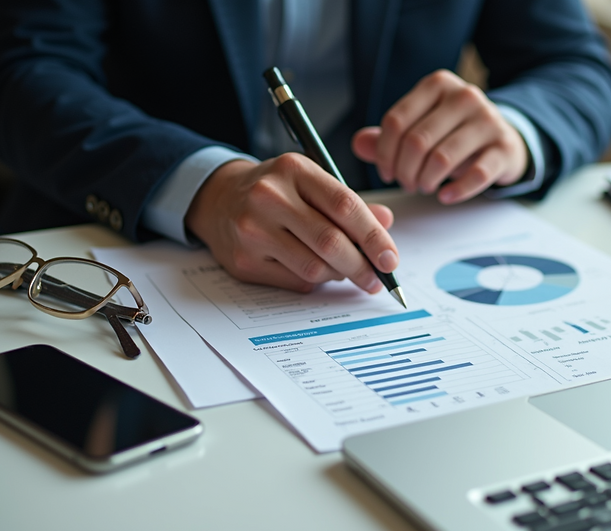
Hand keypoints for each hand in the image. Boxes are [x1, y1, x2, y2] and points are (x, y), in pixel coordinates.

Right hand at [185, 155, 398, 293]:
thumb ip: (349, 203)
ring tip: (347, 271)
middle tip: (378, 279)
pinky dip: (316, 281)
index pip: (344, 205)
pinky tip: (318, 271)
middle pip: (330, 241)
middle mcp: (269, 196)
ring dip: (340, 275)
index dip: (374, 236)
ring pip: (314, 267)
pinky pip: (295, 280)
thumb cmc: (276, 191)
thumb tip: (386, 222)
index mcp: (294, 169)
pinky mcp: (244, 260)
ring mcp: (252, 230)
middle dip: (362, 266)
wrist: (219, 198)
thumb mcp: (311, 183)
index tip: (390, 258)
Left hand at [352, 69, 528, 203]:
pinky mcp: (504, 147)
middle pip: (416, 141)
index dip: (384, 154)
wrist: (504, 138)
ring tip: (424, 187)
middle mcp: (464, 96)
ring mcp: (488, 120)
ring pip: (442, 158)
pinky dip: (457, 190)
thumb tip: (358, 144)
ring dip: (426, 181)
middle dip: (404, 171)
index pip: (396, 121)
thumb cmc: (455, 134)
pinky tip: (445, 196)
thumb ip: (389, 136)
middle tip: (406, 184)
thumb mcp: (421, 128)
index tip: (387, 172)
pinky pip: (476, 174)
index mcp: (437, 85)